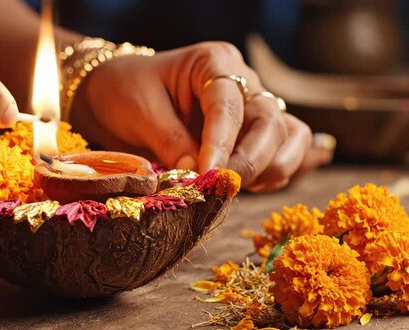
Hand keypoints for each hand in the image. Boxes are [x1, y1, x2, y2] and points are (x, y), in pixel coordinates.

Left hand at [71, 41, 329, 190]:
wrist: (119, 97)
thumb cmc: (127, 93)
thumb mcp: (140, 112)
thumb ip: (171, 142)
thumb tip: (201, 176)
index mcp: (213, 62)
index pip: (228, 105)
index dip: (221, 144)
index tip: (208, 175)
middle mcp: (243, 82)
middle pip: (271, 122)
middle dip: (251, 161)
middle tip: (219, 188)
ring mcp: (253, 108)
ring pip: (289, 138)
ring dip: (268, 170)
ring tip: (229, 188)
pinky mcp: (253, 135)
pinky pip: (283, 154)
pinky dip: (270, 176)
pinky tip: (238, 187)